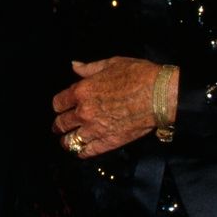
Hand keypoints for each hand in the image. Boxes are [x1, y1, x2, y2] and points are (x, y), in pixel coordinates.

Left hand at [51, 57, 172, 157]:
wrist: (159, 95)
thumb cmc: (136, 75)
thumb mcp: (109, 63)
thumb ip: (89, 68)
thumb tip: (74, 65)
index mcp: (81, 91)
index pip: (59, 102)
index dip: (58, 105)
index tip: (59, 108)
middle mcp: (84, 111)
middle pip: (62, 122)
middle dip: (58, 125)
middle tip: (57, 128)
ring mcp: (96, 128)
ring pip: (72, 139)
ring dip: (67, 141)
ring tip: (65, 142)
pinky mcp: (111, 141)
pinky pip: (90, 151)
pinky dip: (82, 152)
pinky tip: (80, 152)